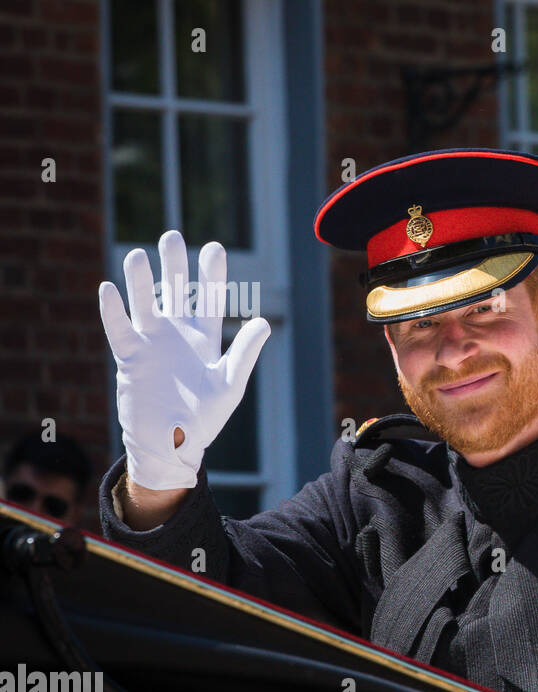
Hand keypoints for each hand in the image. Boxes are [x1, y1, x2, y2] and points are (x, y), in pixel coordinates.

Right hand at [99, 231, 270, 489]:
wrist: (172, 444)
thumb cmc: (205, 419)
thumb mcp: (229, 385)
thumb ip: (245, 353)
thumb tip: (264, 322)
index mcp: (205, 339)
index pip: (210, 299)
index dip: (211, 273)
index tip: (213, 247)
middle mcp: (177, 335)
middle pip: (175, 291)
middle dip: (173, 265)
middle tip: (171, 236)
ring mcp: (152, 344)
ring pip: (145, 304)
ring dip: (140, 281)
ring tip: (137, 255)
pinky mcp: (130, 358)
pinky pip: (119, 329)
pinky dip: (114, 311)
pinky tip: (109, 289)